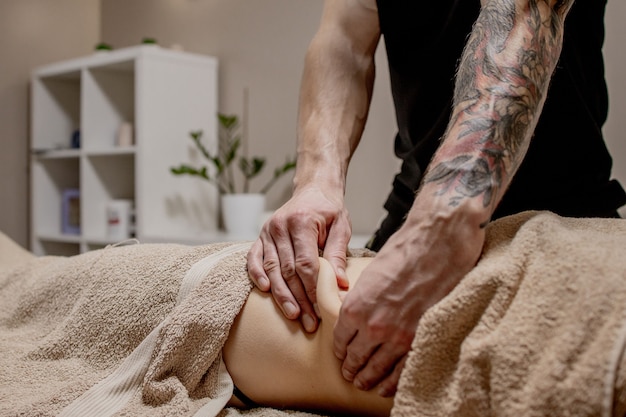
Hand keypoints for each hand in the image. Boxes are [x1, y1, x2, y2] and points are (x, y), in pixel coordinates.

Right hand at [247, 186, 351, 331]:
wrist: (313, 189)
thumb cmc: (329, 209)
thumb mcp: (341, 227)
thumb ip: (338, 254)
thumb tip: (340, 285)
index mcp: (302, 223)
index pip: (305, 263)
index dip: (312, 289)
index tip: (321, 309)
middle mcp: (280, 226)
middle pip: (288, 271)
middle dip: (299, 299)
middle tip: (309, 321)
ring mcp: (267, 231)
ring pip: (272, 270)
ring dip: (282, 295)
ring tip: (293, 315)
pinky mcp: (261, 236)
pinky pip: (254, 259)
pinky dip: (258, 276)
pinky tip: (266, 291)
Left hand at [333, 210, 485, 395]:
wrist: (437, 245)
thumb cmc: (404, 252)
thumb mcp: (369, 275)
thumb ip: (361, 299)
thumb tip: (355, 314)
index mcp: (356, 307)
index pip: (341, 340)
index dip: (340, 350)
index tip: (341, 355)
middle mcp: (374, 326)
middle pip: (356, 358)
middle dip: (351, 368)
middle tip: (349, 375)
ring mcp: (398, 336)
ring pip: (377, 369)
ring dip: (368, 379)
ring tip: (364, 383)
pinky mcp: (420, 339)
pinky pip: (402, 369)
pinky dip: (392, 381)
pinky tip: (386, 387)